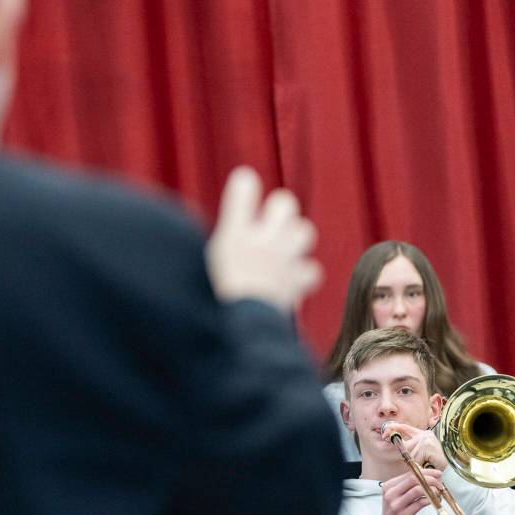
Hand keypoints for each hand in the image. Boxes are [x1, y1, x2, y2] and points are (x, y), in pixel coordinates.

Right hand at [205, 166, 320, 310]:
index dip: (245, 185)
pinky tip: (289, 282)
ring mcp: (284, 259)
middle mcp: (263, 240)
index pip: (245, 186)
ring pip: (304, 231)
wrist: (240, 329)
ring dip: (295, 239)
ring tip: (281, 252)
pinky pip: (312, 270)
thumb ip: (221, 244)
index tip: (244, 186)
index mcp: (234, 232)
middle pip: (285, 202)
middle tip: (267, 226)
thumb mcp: (201, 265)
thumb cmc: (211, 299)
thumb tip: (221, 240)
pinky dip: (302, 275)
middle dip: (279, 210)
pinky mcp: (297, 282)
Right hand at [374, 467, 443, 514]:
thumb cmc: (394, 514)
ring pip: (418, 490)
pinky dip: (430, 500)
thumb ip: (407, 487)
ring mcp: (396, 504)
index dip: (425, 472)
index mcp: (389, 486)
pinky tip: (435, 500)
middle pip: (413, 479)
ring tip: (439, 492)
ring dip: (432, 489)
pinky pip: (420, 503)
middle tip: (439, 482)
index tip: (436, 473)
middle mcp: (391, 493)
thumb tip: (427, 478)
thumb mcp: (395, 497)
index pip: (409, 474)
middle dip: (430, 479)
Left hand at [383, 422, 446, 471]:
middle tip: (419, 463)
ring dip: (416, 463)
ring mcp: (427, 440)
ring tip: (426, 465)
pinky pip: (416, 459)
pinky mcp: (429, 447)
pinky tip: (429, 466)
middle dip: (408, 457)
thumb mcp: (418, 454)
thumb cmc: (433, 465)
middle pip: (405, 445)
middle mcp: (425, 434)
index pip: (403, 427)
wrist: (449, 473)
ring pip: (410, 454)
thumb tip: (390, 440)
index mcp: (422, 434)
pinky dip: (420, 466)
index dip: (391, 429)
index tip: (383, 436)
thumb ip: (408, 448)